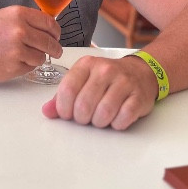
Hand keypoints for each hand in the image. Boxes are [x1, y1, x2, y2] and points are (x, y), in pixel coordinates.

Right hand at [0, 6, 61, 81]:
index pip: (50, 24)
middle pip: (50, 42)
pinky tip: (14, 61)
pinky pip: (30, 68)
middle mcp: (20, 31)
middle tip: (55, 51)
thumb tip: (49, 29)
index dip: (56, 32)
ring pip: (41, 57)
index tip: (57, 36)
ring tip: (26, 55)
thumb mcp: (7, 15)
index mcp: (20, 15)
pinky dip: (26, 66)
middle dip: (55, 48)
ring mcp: (17, 50)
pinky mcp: (12, 67)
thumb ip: (28, 21)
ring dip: (38, 58)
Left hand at [42, 55, 157, 129]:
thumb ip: (63, 95)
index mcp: (87, 64)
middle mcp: (105, 70)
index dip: (63, 108)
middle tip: (86, 116)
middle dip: (82, 118)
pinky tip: (116, 117)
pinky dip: (117, 124)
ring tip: (101, 116)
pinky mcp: (138, 96)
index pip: (67, 89)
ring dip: (99, 122)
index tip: (67, 113)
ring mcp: (124, 82)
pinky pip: (123, 118)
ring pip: (103, 113)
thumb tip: (47, 111)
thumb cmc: (107, 79)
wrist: (140, 73)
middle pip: (84, 105)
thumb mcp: (83, 80)